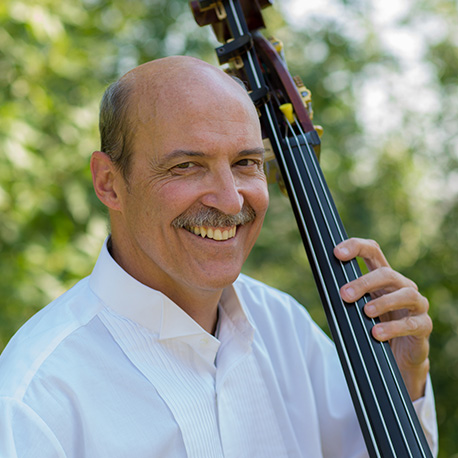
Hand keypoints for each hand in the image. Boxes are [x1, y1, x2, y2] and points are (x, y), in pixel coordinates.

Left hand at [334, 237, 431, 400]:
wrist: (400, 355)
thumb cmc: (376, 325)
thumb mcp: (359, 307)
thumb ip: (348, 294)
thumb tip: (322, 284)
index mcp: (384, 277)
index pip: (373, 251)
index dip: (356, 247)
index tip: (337, 253)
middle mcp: (403, 286)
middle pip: (387, 274)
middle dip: (364, 282)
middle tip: (344, 294)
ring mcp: (417, 305)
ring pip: (406, 294)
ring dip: (383, 302)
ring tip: (366, 312)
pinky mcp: (423, 326)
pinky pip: (412, 324)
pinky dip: (393, 328)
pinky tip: (377, 333)